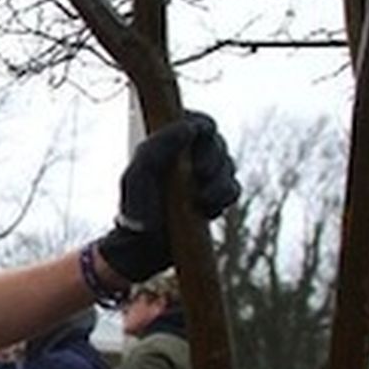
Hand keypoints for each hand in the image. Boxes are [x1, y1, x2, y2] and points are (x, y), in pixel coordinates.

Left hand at [98, 111, 240, 281]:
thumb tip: (189, 128)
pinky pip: (233, 189)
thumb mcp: (139, 173)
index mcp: (172, 141)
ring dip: (216, 182)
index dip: (204, 128)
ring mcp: (207, 175)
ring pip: (228, 166)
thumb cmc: (135, 205)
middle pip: (218, 143)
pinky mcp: (217, 197)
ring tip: (199, 199)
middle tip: (198, 173)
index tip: (198, 138)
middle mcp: (192, 155)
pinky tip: (206, 210)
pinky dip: (222, 198)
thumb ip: (158, 146)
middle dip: (211, 158)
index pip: (200, 122)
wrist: (142, 246)